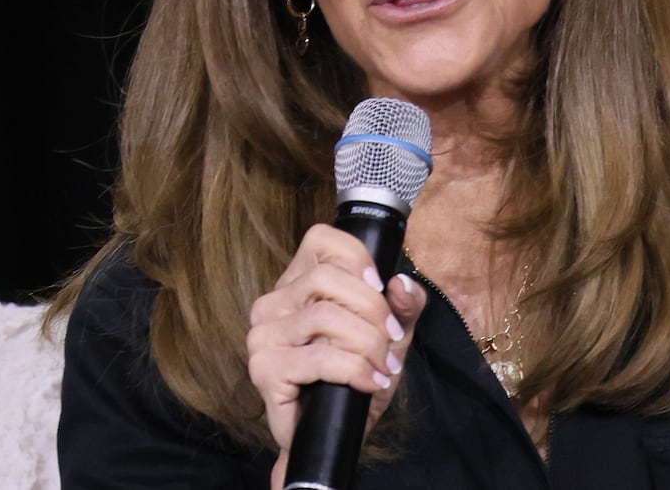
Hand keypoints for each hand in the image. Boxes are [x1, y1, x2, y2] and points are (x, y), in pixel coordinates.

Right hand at [247, 222, 427, 468]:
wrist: (341, 430)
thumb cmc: (360, 374)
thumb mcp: (393, 333)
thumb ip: (405, 305)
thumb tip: (401, 283)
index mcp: (297, 283)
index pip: (321, 240)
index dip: (357, 258)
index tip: (381, 289)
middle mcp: (272, 304)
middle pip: (327, 277)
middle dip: (372, 309)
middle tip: (391, 338)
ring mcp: (263, 336)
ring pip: (325, 316)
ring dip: (367, 342)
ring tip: (382, 365)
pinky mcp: (265, 369)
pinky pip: (318, 357)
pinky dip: (355, 369)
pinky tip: (370, 382)